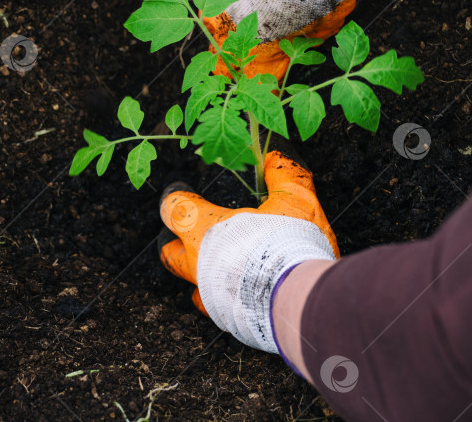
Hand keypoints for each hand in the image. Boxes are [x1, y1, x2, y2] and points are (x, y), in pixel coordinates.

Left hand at [159, 150, 338, 351]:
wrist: (301, 300)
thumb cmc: (291, 244)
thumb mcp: (294, 200)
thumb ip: (283, 173)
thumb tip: (274, 152)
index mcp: (206, 229)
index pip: (174, 208)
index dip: (176, 197)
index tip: (180, 190)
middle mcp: (198, 263)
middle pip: (170, 252)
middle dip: (173, 240)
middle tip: (182, 233)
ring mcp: (208, 294)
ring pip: (189, 283)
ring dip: (197, 272)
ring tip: (214, 265)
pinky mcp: (224, 318)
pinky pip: (212, 306)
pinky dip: (218, 296)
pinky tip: (234, 293)